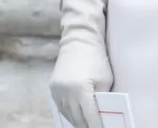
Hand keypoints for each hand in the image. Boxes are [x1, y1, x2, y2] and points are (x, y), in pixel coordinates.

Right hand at [49, 0, 112, 127]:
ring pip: (68, 115)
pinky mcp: (52, 88)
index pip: (90, 117)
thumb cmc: (97, 58)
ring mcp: (57, 91)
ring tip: (87, 124)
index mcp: (81, 90)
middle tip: (97, 127)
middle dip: (87, 126)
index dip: (97, 126)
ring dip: (78, 121)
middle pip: (77, 119)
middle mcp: (66, 93)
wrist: (79, 39)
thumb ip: (102, 99)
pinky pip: (61, 107)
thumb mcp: (105, 79)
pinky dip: (70, 113)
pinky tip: (77, 117)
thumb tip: (102, 115)